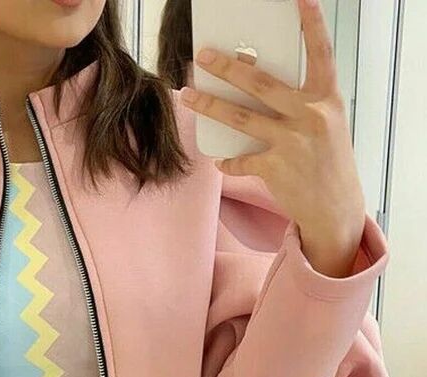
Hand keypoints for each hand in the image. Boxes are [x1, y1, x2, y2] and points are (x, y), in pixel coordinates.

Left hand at [181, 0, 366, 276]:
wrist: (335, 208)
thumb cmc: (327, 161)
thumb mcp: (326, 125)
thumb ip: (300, 103)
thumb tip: (256, 85)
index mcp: (327, 99)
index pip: (321, 55)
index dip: (312, 26)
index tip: (300, 0)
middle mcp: (311, 116)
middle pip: (261, 84)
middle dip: (229, 68)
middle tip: (204, 55)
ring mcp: (292, 142)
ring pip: (241, 118)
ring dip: (210, 105)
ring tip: (188, 94)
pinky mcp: (276, 168)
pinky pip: (241, 159)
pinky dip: (229, 161)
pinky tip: (220, 161)